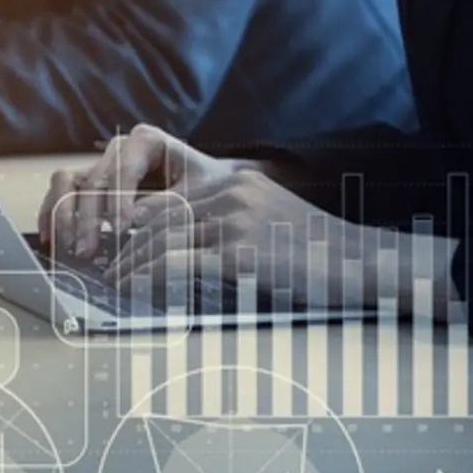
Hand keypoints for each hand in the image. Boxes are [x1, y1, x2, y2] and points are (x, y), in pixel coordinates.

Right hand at [37, 125, 258, 259]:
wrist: (211, 191)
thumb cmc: (207, 190)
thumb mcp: (197, 196)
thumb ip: (166, 205)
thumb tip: (134, 221)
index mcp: (146, 142)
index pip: (123, 168)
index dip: (118, 200)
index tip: (121, 229)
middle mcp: (118, 150)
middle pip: (92, 178)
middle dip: (88, 217)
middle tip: (88, 250)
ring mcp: (99, 167)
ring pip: (67, 182)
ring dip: (64, 215)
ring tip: (70, 248)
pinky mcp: (87, 186)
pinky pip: (59, 194)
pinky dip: (52, 216)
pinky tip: (51, 242)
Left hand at [108, 168, 362, 307]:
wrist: (362, 263)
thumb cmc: (316, 253)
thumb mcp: (266, 222)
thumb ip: (225, 224)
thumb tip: (179, 248)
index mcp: (234, 181)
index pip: (171, 203)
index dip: (139, 228)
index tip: (122, 248)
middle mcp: (230, 193)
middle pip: (159, 221)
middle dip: (129, 249)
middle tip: (109, 271)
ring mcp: (233, 221)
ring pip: (161, 242)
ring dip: (130, 266)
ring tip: (113, 285)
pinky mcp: (238, 252)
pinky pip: (175, 265)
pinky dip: (145, 279)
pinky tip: (131, 291)